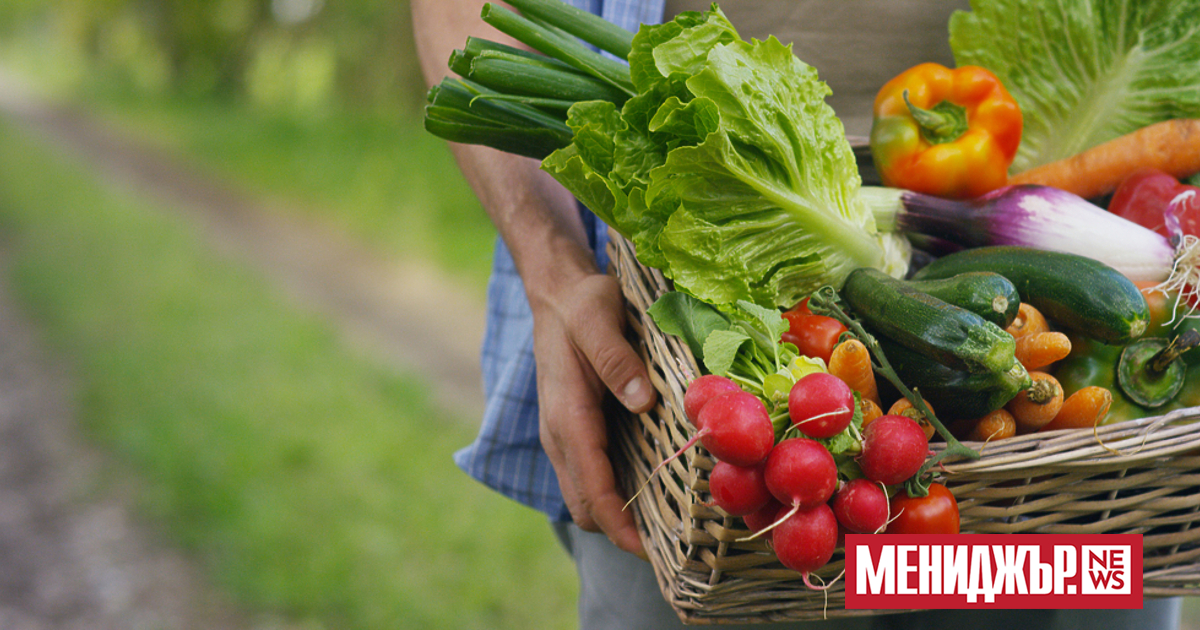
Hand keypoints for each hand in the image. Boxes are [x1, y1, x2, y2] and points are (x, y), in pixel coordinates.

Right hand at [531, 271, 656, 556]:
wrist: (557, 292)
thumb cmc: (582, 303)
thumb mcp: (598, 318)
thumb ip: (615, 358)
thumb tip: (641, 402)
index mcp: (567, 416)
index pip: (591, 488)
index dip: (619, 526)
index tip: (651, 551)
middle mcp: (560, 435)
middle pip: (586, 506)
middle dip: (622, 532)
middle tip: (673, 545)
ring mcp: (564, 436)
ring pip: (586, 496)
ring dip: (618, 517)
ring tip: (668, 527)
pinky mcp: (574, 431)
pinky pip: (591, 476)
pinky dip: (615, 494)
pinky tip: (653, 490)